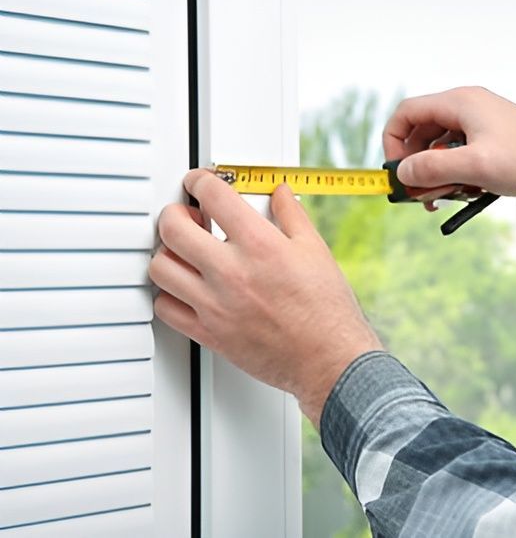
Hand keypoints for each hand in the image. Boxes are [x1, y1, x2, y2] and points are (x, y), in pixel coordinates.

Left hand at [149, 170, 382, 425]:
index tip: (200, 183)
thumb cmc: (328, 311)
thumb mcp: (316, 251)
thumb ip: (292, 216)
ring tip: (185, 252)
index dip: (201, 181)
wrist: (329, 359)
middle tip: (187, 216)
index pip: (213, 196)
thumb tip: (280, 193)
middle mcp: (232, 273)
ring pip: (161, 267)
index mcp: (261, 246)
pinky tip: (187, 288)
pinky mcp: (210, 333)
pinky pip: (166, 308)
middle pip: (172, 228)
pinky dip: (169, 294)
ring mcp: (216, 305)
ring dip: (168, 253)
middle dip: (175, 213)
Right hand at [383, 86, 515, 214]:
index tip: (397, 171)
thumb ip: (433, 168)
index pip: (407, 113)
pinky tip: (464, 192)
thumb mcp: (474, 167)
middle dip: (416, 164)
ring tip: (443, 198)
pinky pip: (458, 152)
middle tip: (420, 193)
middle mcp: (466, 106)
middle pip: (421, 131)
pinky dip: (454, 172)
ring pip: (439, 145)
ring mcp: (479, 121)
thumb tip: (403, 173)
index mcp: (460, 103)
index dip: (393, 141)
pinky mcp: (489, 136)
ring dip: (435, 172)